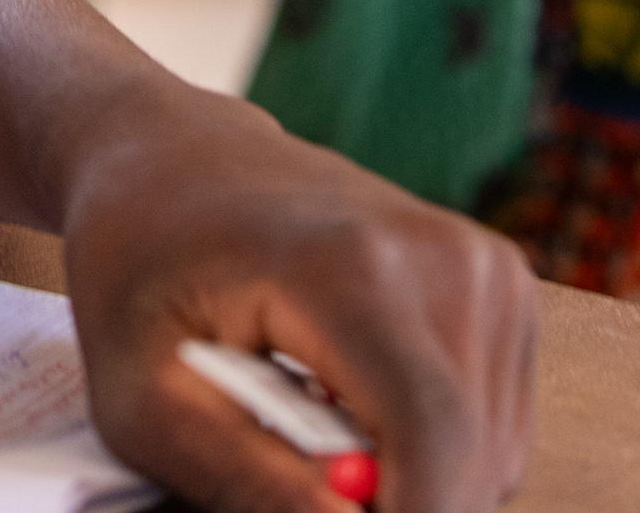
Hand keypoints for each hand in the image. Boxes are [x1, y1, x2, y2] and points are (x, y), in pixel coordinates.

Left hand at [59, 90, 535, 512]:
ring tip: (309, 425)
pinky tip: (349, 405)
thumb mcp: (143, 397)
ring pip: (492, 456)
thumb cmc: (138, 271)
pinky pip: (492, 427)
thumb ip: (244, 482)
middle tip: (293, 472)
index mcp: (348, 267)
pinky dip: (429, 448)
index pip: (435, 435)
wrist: (172, 160)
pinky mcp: (501, 285)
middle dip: (391, 504)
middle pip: (474, 458)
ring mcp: (485, 265)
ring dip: (409, 480)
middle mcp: (441, 255)